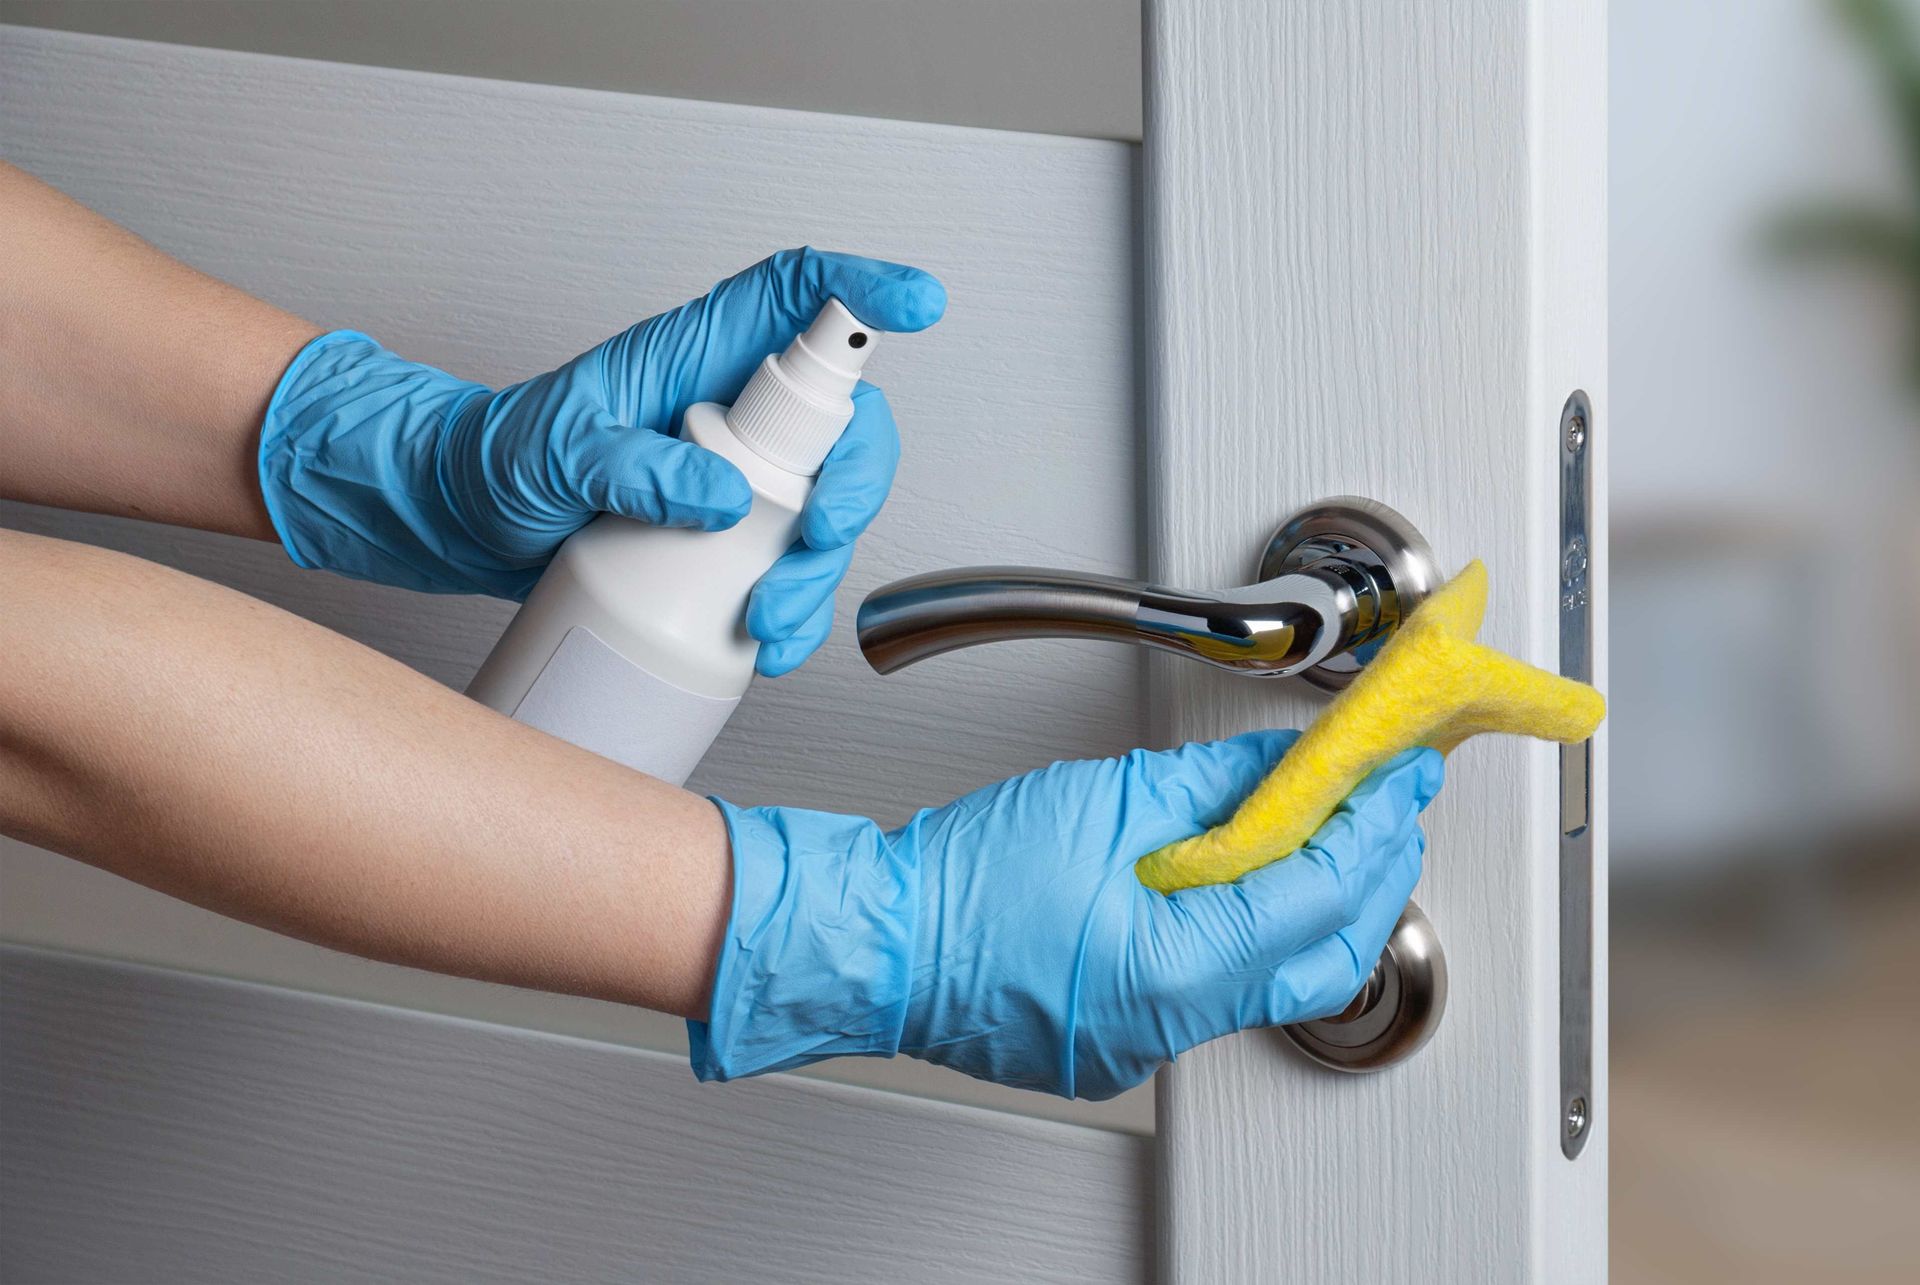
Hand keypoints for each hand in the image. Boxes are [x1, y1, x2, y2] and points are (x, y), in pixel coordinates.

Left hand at [258, 248, 945, 674]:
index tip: (912, 302)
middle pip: (844, 424)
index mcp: (696, 355)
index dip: (861, 290)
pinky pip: (790, 566)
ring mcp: (737, 476)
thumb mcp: (551, 453)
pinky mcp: (729, 537)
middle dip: (855, 483)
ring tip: (773, 620)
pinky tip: (766, 644)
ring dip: (821, 571)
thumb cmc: (497, 459)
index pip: (795, 297)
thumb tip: (718, 495)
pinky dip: (793, 610)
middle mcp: (731, 409)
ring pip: (826, 508)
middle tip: (820, 533)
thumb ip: (632, 465)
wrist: (461, 521)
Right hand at [692, 731, 1442, 1099]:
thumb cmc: (960, 881)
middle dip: (1372, 874)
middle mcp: (1173, 1025)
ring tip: (1334, 831)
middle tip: (1391, 804)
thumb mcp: (1102, 802)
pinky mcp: (1122, 1039)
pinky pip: (1218, 990)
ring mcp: (1147, 1044)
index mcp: (1176, 969)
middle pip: (1323, 958)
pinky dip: (1253, 932)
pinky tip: (1251, 881)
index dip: (1373, 827)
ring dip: (1317, 905)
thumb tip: (1285, 767)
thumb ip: (1213, 786)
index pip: (1319, 896)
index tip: (1400, 776)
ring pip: (1277, 980)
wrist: (878, 941)